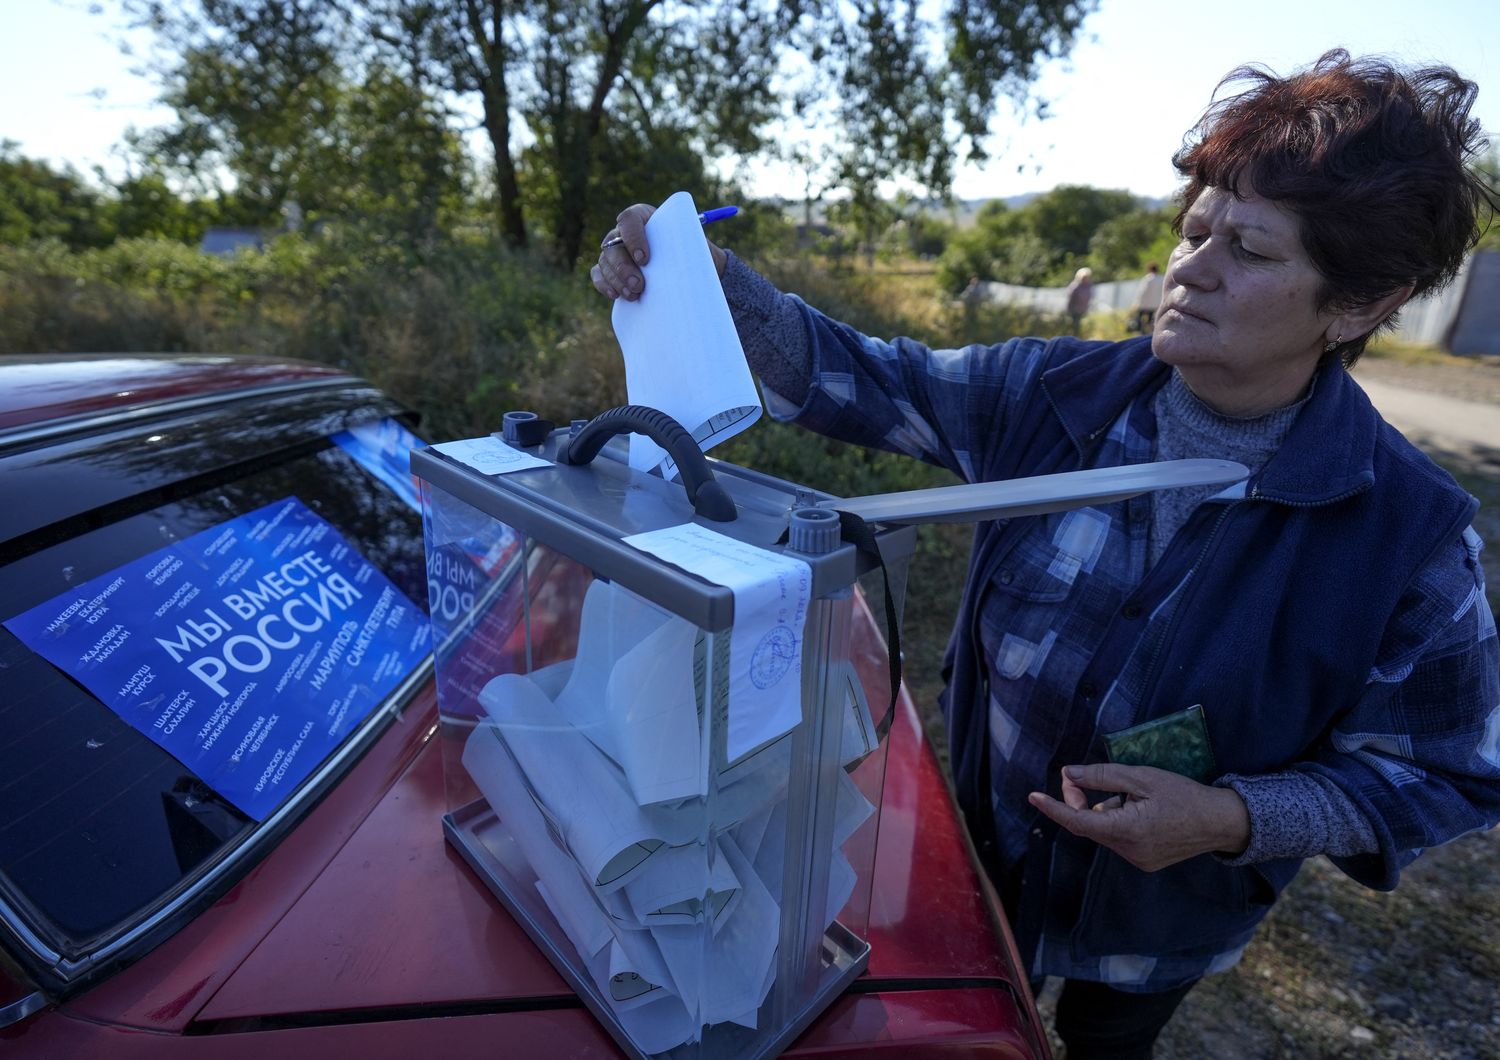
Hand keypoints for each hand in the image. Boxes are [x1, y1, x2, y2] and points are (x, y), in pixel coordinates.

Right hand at [590, 203, 727, 302]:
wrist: (687, 271)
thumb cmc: (692, 255)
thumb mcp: (695, 247)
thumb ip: (688, 247)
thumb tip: (693, 261)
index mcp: (645, 217)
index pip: (629, 219)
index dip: (633, 237)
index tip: (645, 259)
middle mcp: (625, 232)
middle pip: (613, 244)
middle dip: (623, 267)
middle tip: (639, 285)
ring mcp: (615, 250)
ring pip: (605, 261)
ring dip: (616, 279)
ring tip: (634, 295)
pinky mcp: (610, 269)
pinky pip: (598, 273)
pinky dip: (604, 284)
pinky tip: (615, 295)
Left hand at [1027, 763, 1249, 871]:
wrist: (1221, 822)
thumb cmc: (1184, 794)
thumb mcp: (1142, 778)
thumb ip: (1102, 777)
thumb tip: (1069, 774)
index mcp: (1127, 831)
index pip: (1078, 822)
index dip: (1054, 808)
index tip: (1033, 796)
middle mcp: (1128, 851)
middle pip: (1089, 825)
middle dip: (1078, 802)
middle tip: (1077, 777)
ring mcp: (1137, 860)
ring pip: (1104, 832)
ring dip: (1103, 811)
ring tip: (1130, 793)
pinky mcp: (1145, 862)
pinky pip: (1119, 839)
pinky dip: (1117, 821)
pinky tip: (1139, 808)